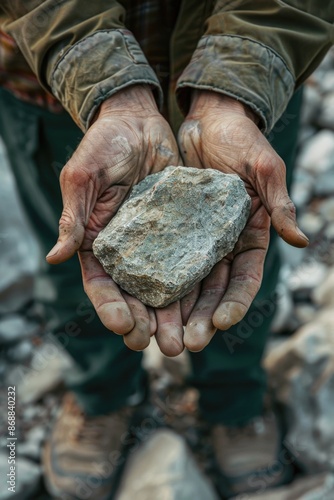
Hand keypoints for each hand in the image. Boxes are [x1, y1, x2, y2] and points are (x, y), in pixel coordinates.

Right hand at [46, 85, 183, 354]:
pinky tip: (210, 305)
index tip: (125, 327)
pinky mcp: (184, 230)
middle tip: (166, 347)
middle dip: (151, 323)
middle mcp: (128, 249)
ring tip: (191, 340)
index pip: (103, 284)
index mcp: (98, 243)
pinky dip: (200, 285)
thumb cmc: (103, 144)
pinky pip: (193, 261)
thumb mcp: (83, 177)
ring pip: (167, 287)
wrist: (138, 120)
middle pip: (137, 296)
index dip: (112, 308)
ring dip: (178, 315)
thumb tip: (56, 257)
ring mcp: (158, 242)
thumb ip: (74, 216)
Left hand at [178, 90, 307, 350]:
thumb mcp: (264, 167)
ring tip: (158, 339)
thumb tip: (300, 239)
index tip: (221, 323)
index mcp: (249, 236)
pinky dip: (152, 285)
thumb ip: (279, 202)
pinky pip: (159, 262)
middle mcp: (222, 245)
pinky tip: (140, 305)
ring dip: (174, 314)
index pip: (244, 278)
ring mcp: (195, 241)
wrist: (207, 119)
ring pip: (184, 285)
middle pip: (211, 291)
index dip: (234, 302)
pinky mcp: (169, 232)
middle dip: (199, 319)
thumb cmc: (240, 140)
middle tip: (183, 345)